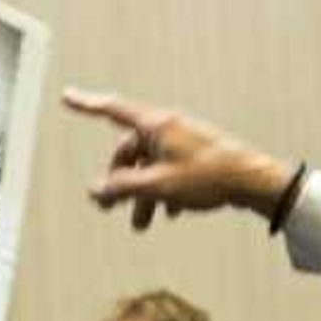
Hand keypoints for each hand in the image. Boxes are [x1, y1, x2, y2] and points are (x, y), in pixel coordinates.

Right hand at [59, 88, 300, 231]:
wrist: (252, 181)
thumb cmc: (208, 177)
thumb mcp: (156, 186)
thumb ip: (121, 188)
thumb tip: (94, 190)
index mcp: (155, 124)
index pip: (112, 110)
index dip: (87, 104)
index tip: (67, 96)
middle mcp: (167, 127)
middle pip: (129, 151)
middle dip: (119, 181)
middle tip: (107, 208)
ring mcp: (183, 140)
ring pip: (150, 166)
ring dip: (141, 195)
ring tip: (141, 224)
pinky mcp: (196, 156)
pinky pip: (169, 171)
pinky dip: (163, 191)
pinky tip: (169, 213)